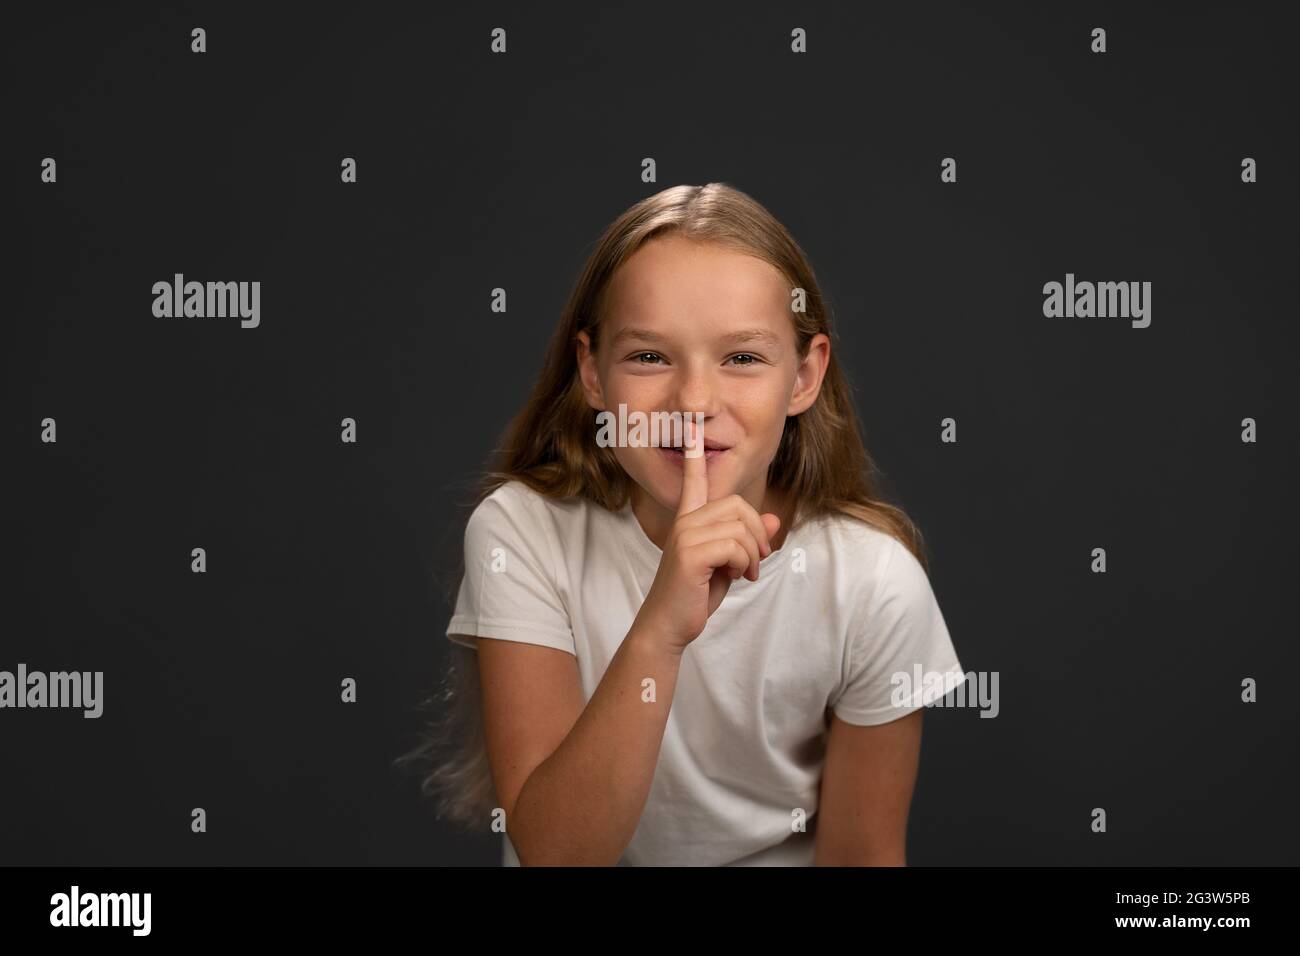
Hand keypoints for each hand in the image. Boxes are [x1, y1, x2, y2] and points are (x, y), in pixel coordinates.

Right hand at [633, 418, 781, 653]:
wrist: (670, 625)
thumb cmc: (695, 595)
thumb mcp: (729, 564)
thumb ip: (748, 540)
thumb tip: (772, 517)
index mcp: (689, 520)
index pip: (694, 480)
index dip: (694, 453)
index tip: (693, 425)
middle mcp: (684, 522)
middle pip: (738, 506)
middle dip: (757, 534)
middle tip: (755, 561)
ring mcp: (684, 535)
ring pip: (740, 527)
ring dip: (752, 555)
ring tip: (742, 572)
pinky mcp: (690, 553)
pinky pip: (735, 546)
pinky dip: (744, 564)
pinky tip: (734, 577)